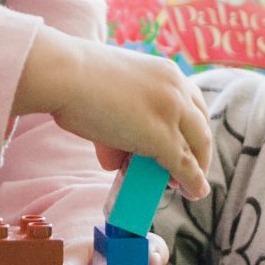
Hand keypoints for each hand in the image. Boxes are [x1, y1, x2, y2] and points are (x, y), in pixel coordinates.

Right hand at [17, 32, 211, 200]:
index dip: (191, 129)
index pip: (192, 104)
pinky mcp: (163, 138)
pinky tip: (193, 193)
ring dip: (194, 171)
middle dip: (198, 153)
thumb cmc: (75, 80)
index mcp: (166, 71)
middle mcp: (177, 88)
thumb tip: (115, 160)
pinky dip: (191, 182)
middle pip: (200, 127)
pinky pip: (184, 166)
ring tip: (186, 188)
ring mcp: (172, 113)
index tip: (186, 144)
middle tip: (188, 171)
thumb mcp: (110, 94)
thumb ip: (119, 125)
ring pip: (195, 148)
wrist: (64, 74)